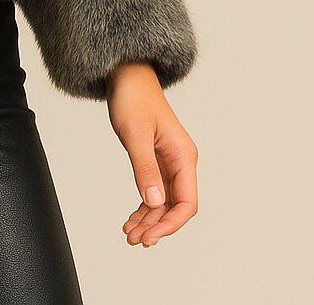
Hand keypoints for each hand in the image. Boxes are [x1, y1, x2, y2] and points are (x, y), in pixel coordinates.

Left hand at [105, 60, 198, 247]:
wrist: (126, 74)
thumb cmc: (133, 98)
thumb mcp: (135, 134)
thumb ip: (145, 169)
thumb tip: (154, 202)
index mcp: (183, 156)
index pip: (186, 202)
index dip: (170, 224)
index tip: (150, 236)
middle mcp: (181, 161)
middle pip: (175, 205)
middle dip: (156, 225)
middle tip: (133, 239)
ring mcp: (169, 160)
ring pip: (163, 200)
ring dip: (148, 218)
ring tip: (129, 233)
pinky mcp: (156, 158)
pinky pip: (154, 189)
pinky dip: (144, 204)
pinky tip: (132, 217)